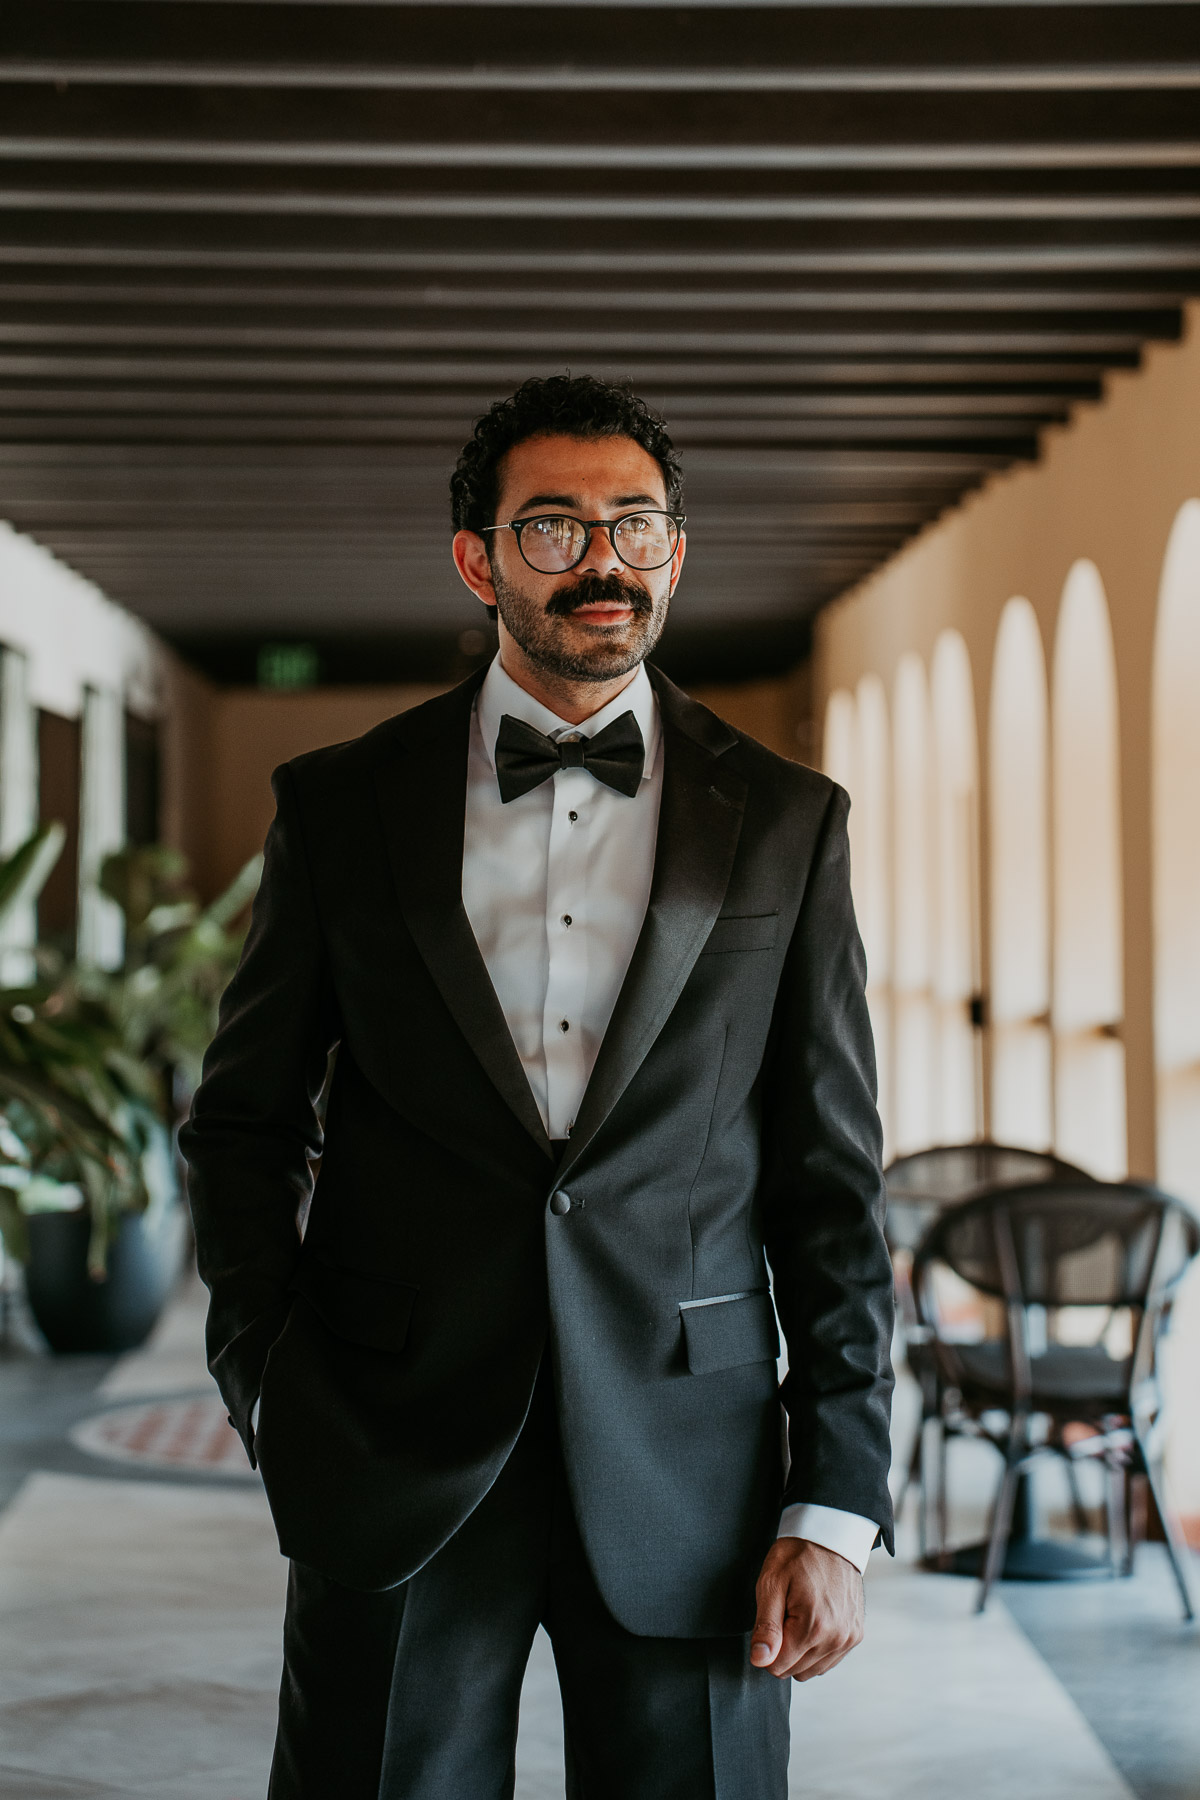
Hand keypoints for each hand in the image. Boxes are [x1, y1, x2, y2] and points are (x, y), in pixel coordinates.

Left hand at [750, 1538, 863, 1680]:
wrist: (831, 1537)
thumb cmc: (797, 1556)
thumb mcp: (771, 1583)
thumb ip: (766, 1626)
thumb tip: (760, 1660)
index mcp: (813, 1627)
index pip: (778, 1667)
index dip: (767, 1647)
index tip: (771, 1620)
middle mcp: (836, 1638)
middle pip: (794, 1671)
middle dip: (783, 1648)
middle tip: (785, 1613)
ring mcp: (849, 1639)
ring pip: (811, 1670)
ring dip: (800, 1650)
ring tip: (800, 1615)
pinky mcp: (856, 1636)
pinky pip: (828, 1660)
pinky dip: (816, 1648)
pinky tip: (813, 1621)